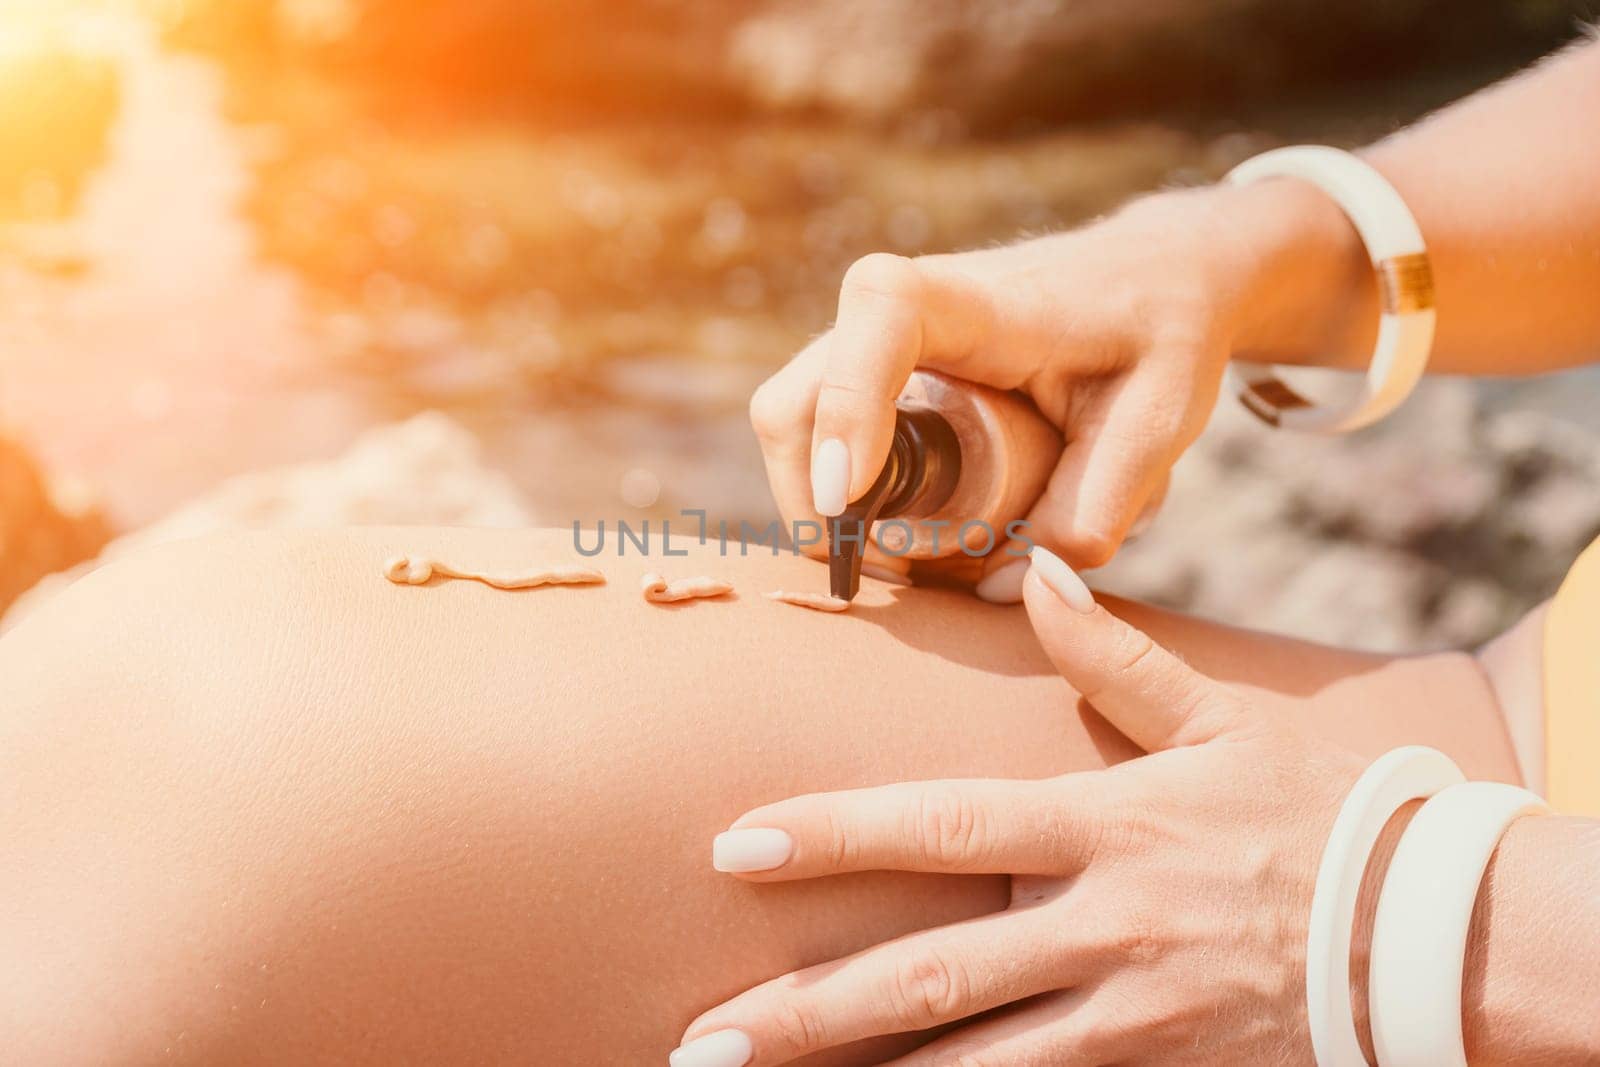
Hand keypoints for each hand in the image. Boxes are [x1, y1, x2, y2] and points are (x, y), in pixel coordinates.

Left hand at [672, 546, 1366, 1065]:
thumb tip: (1037, 575)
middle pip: (930, 976)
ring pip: (973, 1063)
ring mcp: (1128, 1012)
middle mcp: (1101, 925)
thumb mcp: (1222, 720)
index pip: (942, 828)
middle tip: (704, 1038)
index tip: (733, 846)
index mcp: (1104, 825)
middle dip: (808, 1012)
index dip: (832, 835)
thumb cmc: (1316, 810)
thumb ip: (1117, 657)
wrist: (1428, 930)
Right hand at [748, 185, 1291, 591]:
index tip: (847, 495)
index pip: (882, 312)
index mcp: (979, 300)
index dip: (848, 401)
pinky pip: (816, 435)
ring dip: (821, 506)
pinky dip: (837, 498)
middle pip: (796, 393)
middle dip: (812, 496)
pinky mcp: (874, 373)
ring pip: (792, 421)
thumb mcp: (1158, 423)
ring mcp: (877, 344)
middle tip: (884, 573)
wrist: (1156, 277)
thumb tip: (1006, 586)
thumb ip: (1097, 508)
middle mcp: (904, 309)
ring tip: (903, 564)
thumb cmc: (1161, 335)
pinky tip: (901, 538)